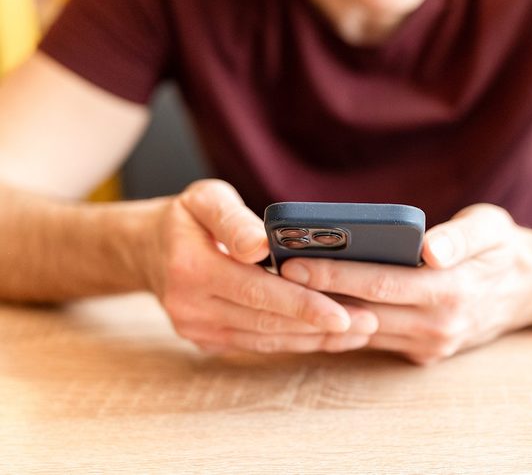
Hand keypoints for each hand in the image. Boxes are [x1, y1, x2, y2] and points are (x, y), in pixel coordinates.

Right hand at [143, 179, 377, 353]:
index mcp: (190, 268)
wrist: (148, 250)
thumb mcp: (205, 199)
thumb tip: (259, 244)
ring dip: (315, 338)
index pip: (257, 291)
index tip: (345, 312)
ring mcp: (197, 330)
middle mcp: (190, 307)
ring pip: (267, 339)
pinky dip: (295, 341)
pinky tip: (327, 335)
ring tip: (360, 331)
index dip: (303, 304)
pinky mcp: (207, 341)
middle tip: (370, 322)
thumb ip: (233, 219)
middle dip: (321, 325)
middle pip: (267, 321)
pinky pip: (258, 345)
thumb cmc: (187, 217)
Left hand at [280, 204, 531, 364]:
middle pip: (363, 311)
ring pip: (365, 332)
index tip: (294, 262)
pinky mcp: (426, 352)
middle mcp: (438, 325)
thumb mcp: (493, 228)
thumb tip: (430, 249)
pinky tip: (317, 310)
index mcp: (452, 290)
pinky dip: (346, 327)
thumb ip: (462, 237)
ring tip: (284, 292)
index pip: (380, 283)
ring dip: (324, 315)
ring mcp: (431, 343)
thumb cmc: (505, 248)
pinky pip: (377, 341)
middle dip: (315, 295)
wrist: (531, 290)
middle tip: (273, 276)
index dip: (335, 274)